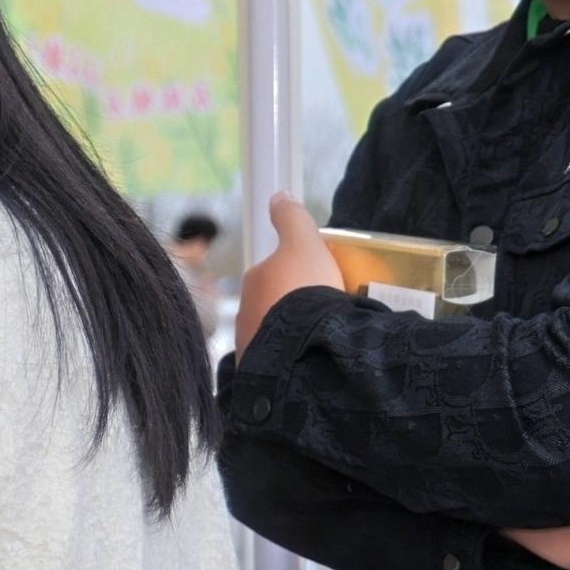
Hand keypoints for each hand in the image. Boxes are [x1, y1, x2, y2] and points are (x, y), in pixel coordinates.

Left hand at [237, 197, 343, 349]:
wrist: (303, 350)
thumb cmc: (305, 292)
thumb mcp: (305, 244)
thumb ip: (292, 218)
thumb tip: (278, 196)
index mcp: (254, 280)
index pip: (275, 273)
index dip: (299, 277)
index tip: (321, 286)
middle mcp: (243, 312)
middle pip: (274, 305)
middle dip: (294, 309)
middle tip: (326, 315)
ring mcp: (249, 346)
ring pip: (276, 335)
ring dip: (294, 336)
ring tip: (324, 341)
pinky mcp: (259, 373)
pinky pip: (279, 361)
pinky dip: (294, 359)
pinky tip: (313, 362)